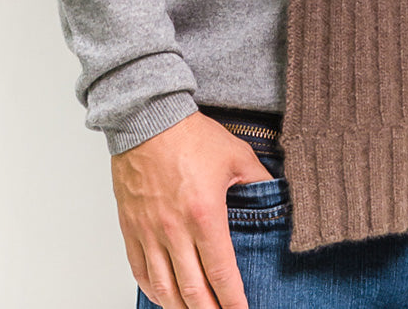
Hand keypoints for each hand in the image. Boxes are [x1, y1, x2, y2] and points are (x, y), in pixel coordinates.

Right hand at [111, 110, 274, 308]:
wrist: (147, 117)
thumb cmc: (189, 134)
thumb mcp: (236, 154)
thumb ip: (258, 181)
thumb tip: (276, 196)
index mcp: (204, 214)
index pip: (221, 272)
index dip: (233, 300)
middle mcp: (174, 230)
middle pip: (192, 291)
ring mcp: (149, 232)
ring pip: (164, 288)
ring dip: (181, 308)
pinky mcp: (131, 227)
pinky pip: (139, 270)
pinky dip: (153, 290)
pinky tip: (165, 296)